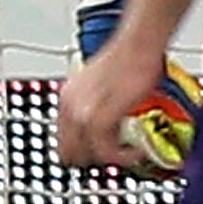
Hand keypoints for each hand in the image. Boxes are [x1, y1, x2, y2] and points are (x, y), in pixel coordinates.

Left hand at [73, 0, 202, 177]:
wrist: (139, 43)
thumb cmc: (129, 60)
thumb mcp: (104, 87)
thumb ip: (99, 108)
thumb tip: (109, 129)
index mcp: (67, 100)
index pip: (63, 143)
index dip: (84, 153)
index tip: (103, 155)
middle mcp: (69, 107)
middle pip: (69, 155)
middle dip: (95, 160)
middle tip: (117, 156)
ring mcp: (82, 113)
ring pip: (87, 156)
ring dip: (111, 159)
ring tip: (130, 153)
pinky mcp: (99, 118)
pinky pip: (107, 152)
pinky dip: (123, 157)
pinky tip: (136, 151)